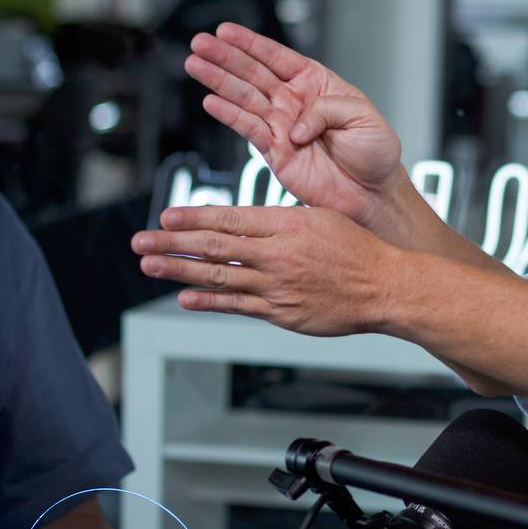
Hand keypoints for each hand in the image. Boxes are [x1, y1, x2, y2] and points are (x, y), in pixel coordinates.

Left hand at [132, 205, 401, 335]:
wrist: (386, 286)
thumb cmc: (360, 250)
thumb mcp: (322, 218)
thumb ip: (284, 219)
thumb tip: (249, 220)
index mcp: (287, 224)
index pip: (229, 219)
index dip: (193, 218)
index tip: (166, 217)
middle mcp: (277, 253)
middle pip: (214, 246)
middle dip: (172, 243)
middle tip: (141, 241)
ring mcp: (277, 285)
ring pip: (219, 275)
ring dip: (180, 270)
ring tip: (151, 266)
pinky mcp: (282, 312)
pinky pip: (238, 306)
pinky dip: (209, 301)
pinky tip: (186, 298)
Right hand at [185, 23, 402, 226]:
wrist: (372, 193)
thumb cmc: (375, 153)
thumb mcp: (363, 118)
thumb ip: (328, 111)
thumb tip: (295, 125)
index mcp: (317, 85)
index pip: (279, 58)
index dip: (252, 44)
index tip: (225, 30)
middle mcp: (294, 102)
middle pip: (254, 73)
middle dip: (226, 57)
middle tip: (199, 43)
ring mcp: (282, 126)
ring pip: (244, 98)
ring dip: (218, 81)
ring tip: (195, 64)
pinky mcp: (275, 151)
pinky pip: (248, 130)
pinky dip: (230, 116)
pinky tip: (211, 101)